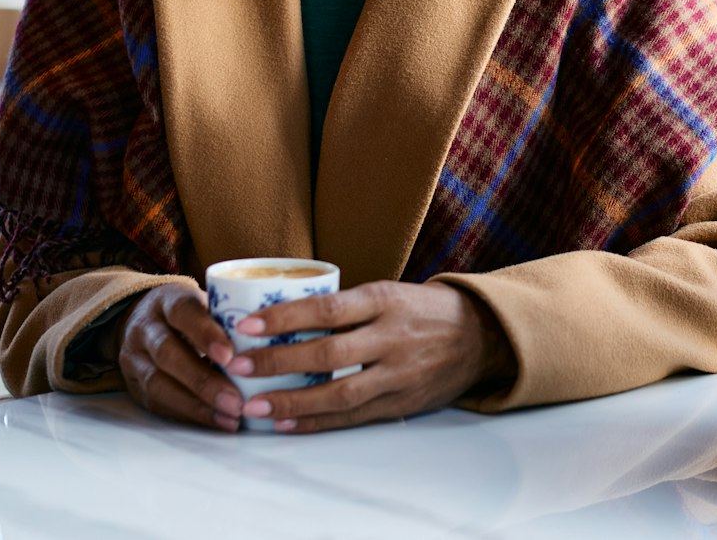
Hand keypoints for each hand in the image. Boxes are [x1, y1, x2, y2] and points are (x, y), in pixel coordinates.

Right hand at [113, 285, 243, 432]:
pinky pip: (158, 404)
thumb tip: (276, 335)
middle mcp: (145, 329)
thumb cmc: (190, 313)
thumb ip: (231, 315)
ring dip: (197, 405)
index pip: (184, 313)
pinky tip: (217, 422)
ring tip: (231, 417)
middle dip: (204, 381)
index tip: (231, 356)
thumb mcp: (205, 300)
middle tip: (237, 400)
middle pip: (168, 355)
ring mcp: (134, 359)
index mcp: (168, 301)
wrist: (138, 320)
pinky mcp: (134, 387)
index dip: (205, 334)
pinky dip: (189, 415)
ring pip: (159, 384)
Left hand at [226, 280, 513, 432]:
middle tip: (237, 365)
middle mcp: (392, 336)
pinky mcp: (402, 402)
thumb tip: (279, 315)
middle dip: (278, 361)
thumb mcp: (388, 293)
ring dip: (293, 401)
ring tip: (255, 405)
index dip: (284, 317)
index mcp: (385, 300)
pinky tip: (287, 422)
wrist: (480, 336)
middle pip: (328, 353)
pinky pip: (353, 416)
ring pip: (340, 392)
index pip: (327, 308)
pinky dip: (318, 421)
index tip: (246, 324)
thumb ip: (345, 307)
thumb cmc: (421, 310)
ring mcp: (398, 373)